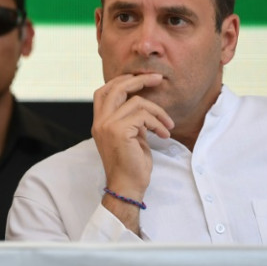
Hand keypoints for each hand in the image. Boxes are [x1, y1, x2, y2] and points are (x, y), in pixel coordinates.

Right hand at [92, 74, 173, 231]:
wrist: (127, 187)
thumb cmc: (132, 164)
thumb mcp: (131, 136)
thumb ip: (131, 118)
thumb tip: (142, 102)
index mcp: (99, 122)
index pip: (104, 91)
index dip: (122, 81)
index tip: (142, 79)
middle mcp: (100, 121)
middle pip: (115, 87)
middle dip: (139, 80)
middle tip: (158, 78)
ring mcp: (107, 125)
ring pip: (136, 102)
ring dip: (157, 111)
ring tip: (167, 124)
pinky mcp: (119, 131)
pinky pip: (143, 115)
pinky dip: (157, 122)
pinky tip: (163, 134)